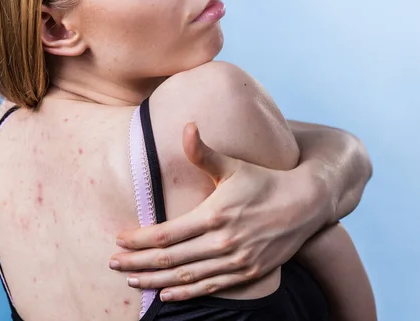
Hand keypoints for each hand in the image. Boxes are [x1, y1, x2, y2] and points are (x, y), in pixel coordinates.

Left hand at [109, 123, 330, 301]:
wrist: (307, 204)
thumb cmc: (265, 180)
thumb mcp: (235, 165)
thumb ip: (205, 152)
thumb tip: (187, 125)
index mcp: (215, 214)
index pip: (166, 233)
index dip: (138, 239)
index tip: (119, 239)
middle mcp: (224, 242)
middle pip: (170, 258)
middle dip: (137, 262)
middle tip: (113, 264)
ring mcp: (237, 261)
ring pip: (186, 276)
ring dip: (155, 280)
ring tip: (131, 280)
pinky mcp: (248, 273)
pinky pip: (210, 287)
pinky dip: (186, 292)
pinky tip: (166, 294)